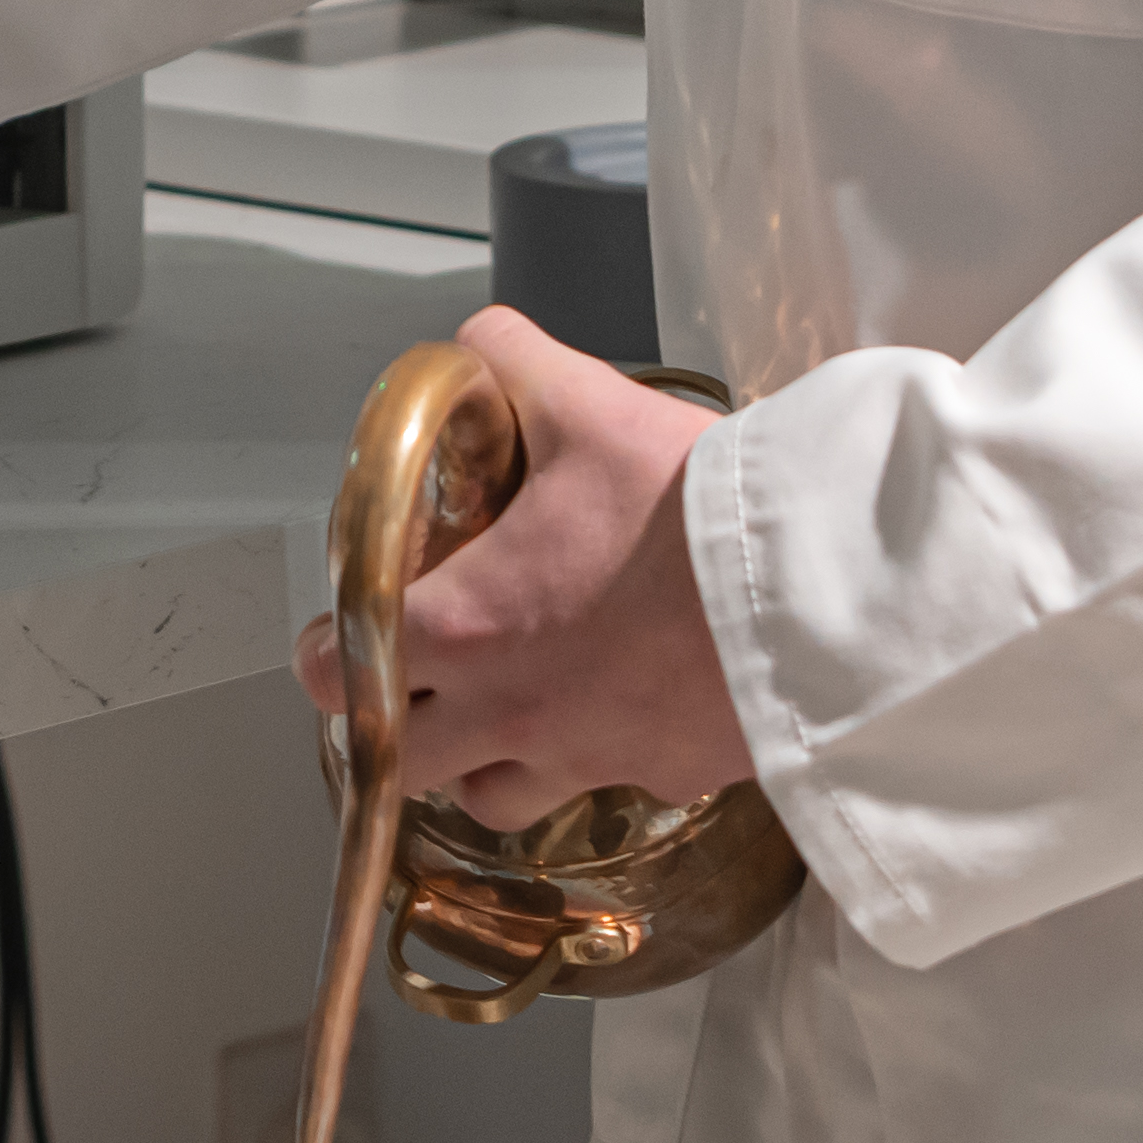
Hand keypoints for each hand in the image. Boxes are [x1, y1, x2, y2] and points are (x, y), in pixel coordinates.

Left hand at [294, 307, 753, 828]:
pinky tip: (612, 707)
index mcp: (469, 625)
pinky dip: (588, 760)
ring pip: (490, 798)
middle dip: (389, 725)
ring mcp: (590, 759)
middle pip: (399, 764)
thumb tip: (478, 345)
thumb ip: (510, 362)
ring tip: (499, 707)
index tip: (336, 634)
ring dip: (478, 761)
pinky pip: (602, 787)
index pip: (345, 668)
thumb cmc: (687, 508)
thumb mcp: (585, 404)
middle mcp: (514, 712)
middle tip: (405, 678)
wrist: (817, 591)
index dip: (326, 654)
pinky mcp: (668, 775)